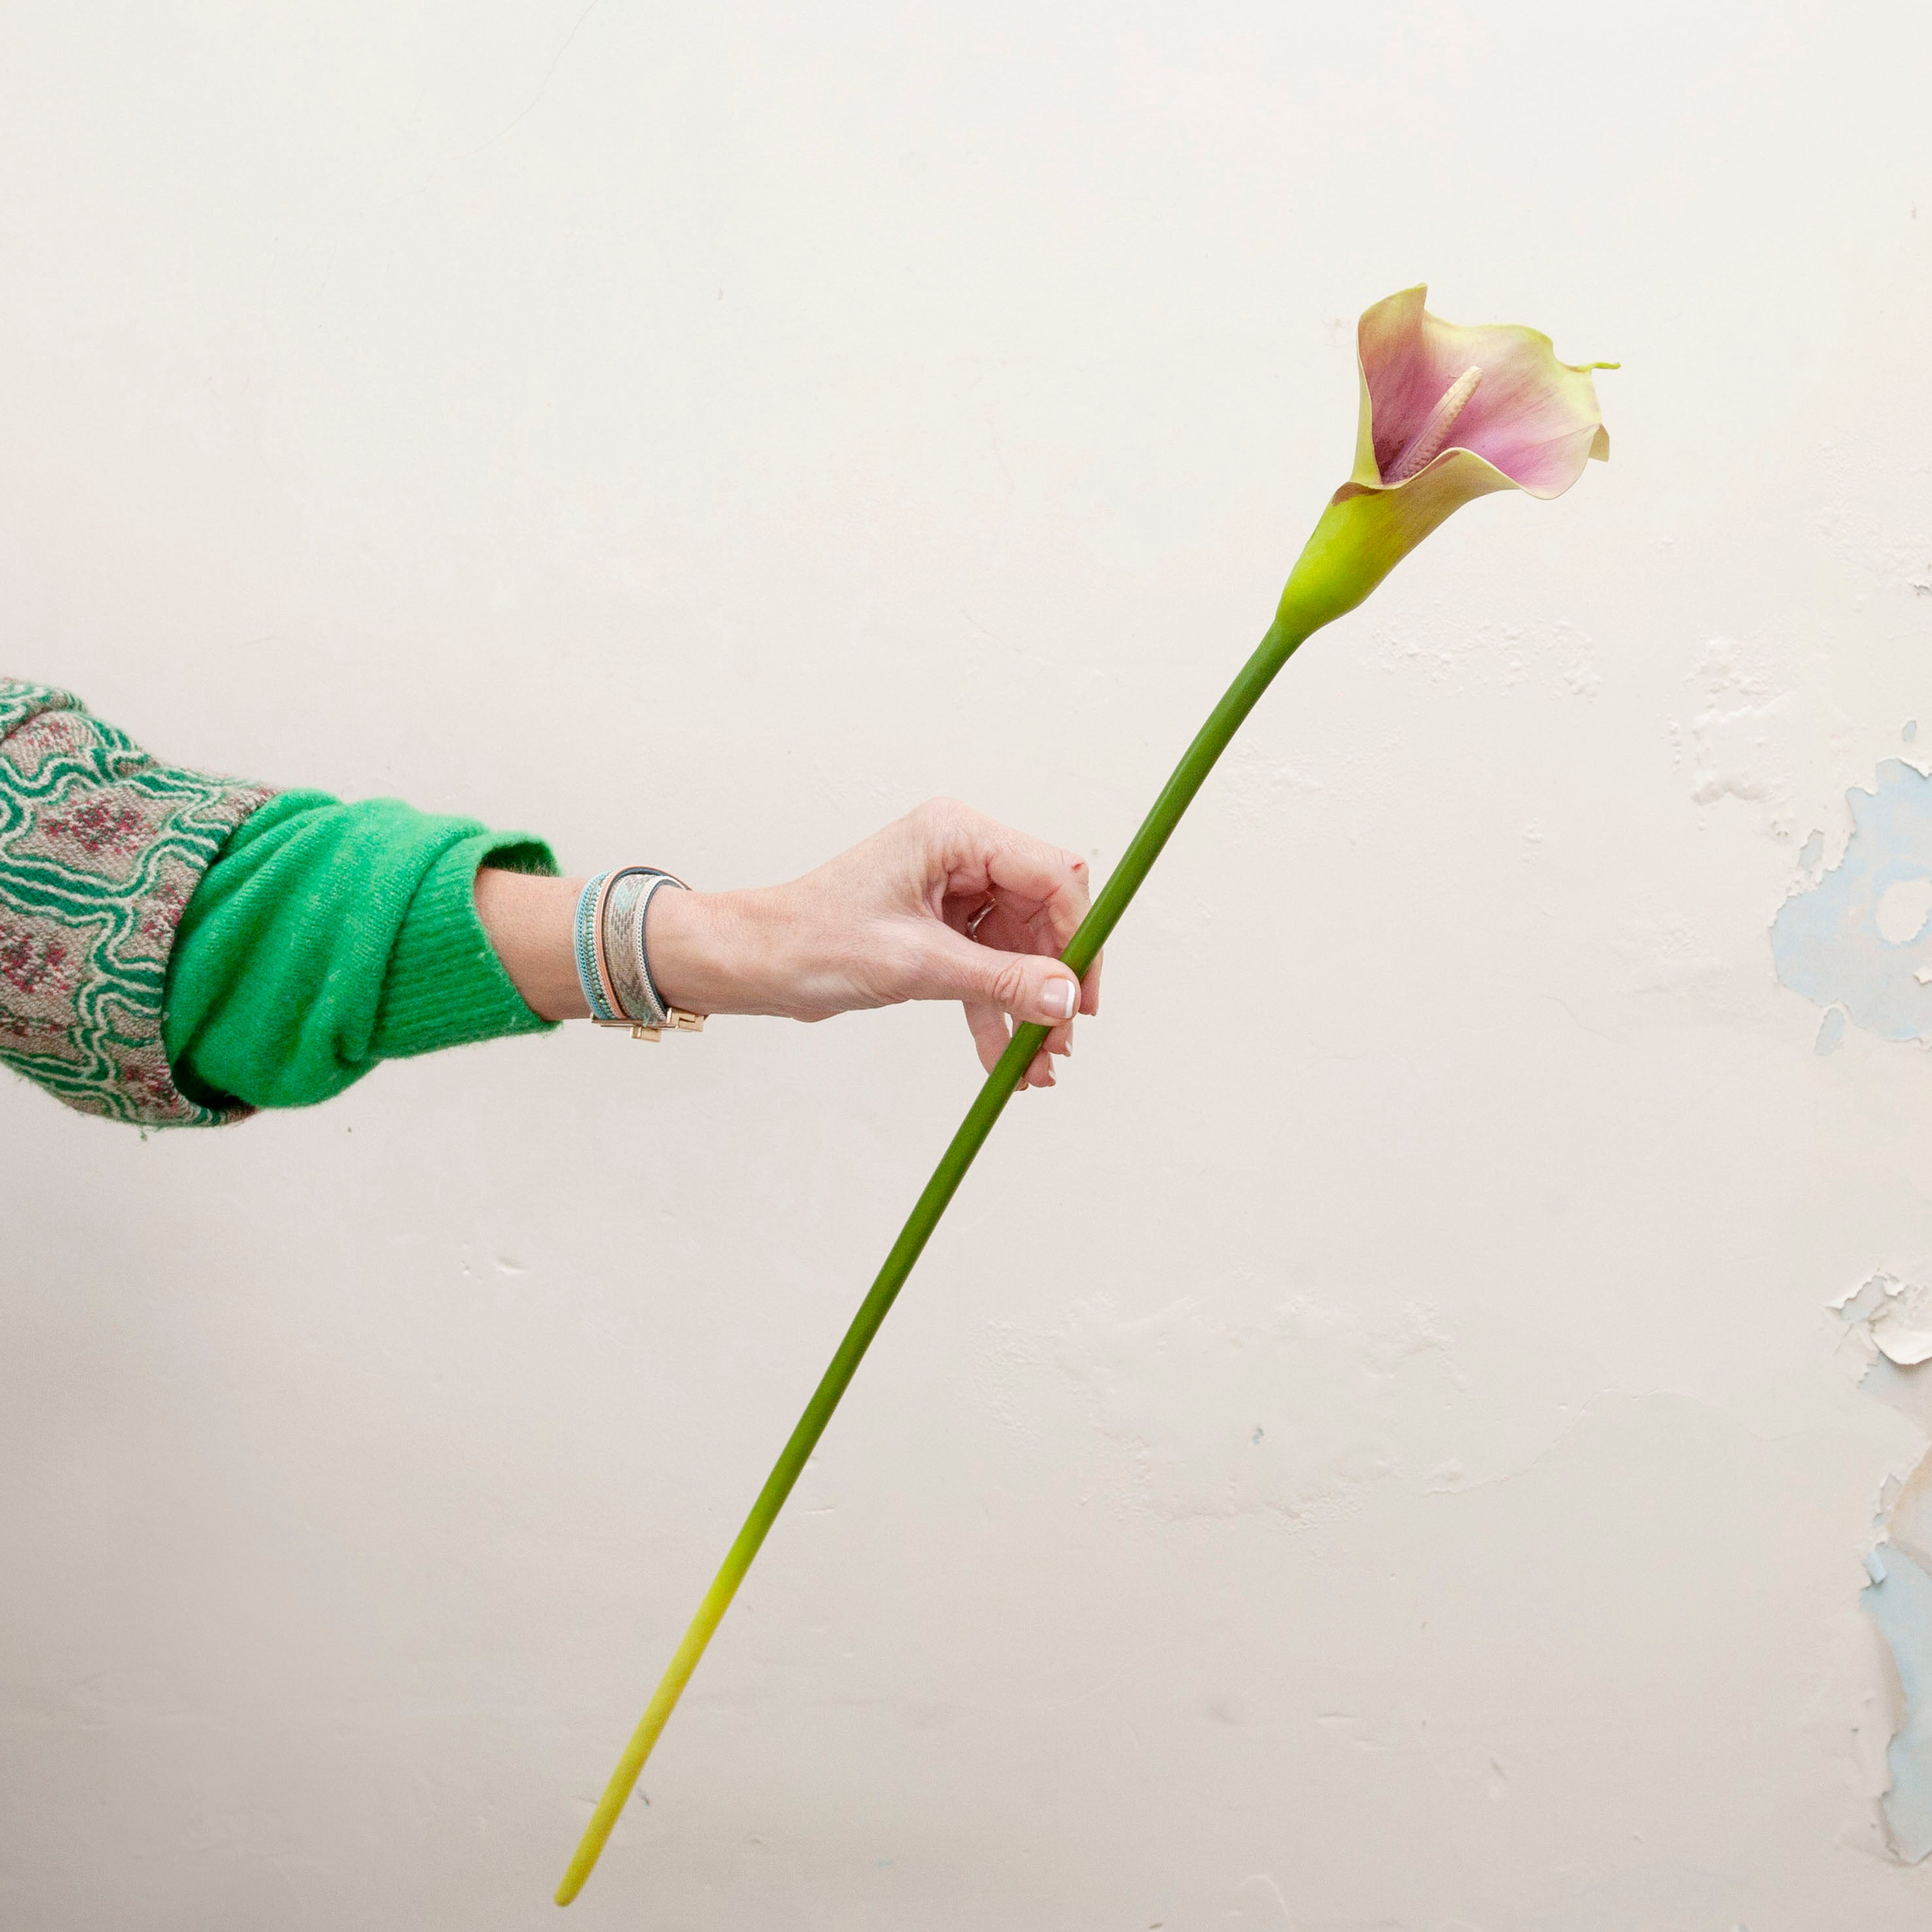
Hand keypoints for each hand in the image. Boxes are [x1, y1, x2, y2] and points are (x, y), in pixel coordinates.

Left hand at [647, 798, 1101, 1087]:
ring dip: (1029, 1008)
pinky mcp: (938, 928)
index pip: (1051, 876)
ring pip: (1019, 950)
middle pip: (1042, 917)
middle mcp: (960, 854)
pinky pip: (986, 968)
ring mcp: (950, 891)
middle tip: (1060, 1043)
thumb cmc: (813, 941)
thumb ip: (1002, 980)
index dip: (1078, 936)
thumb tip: (1067, 998)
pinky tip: (1005, 1060)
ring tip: (1036, 1066)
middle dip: (1053, 983)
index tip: (1083, 996)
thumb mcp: (917, 964)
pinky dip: (997, 1011)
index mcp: (955, 835)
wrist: (755, 963)